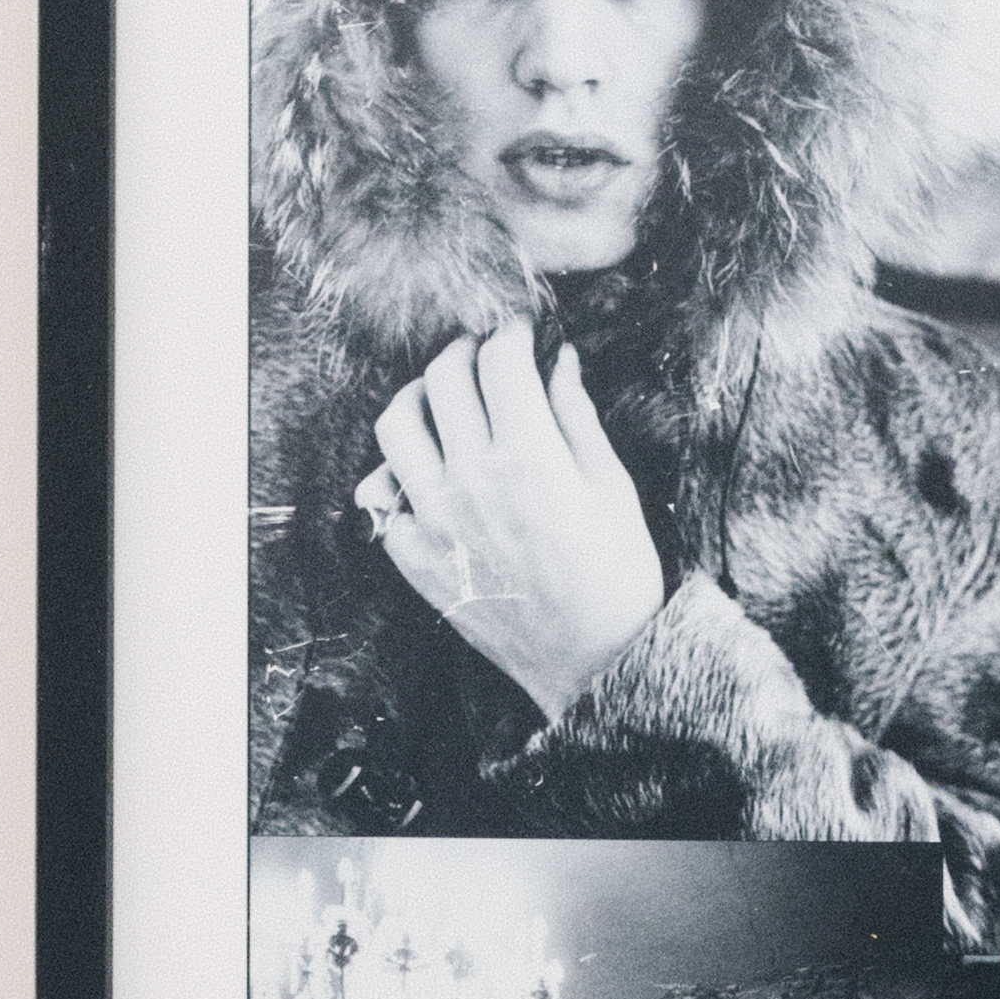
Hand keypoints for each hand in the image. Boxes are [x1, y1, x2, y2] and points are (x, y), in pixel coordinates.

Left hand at [356, 331, 671, 726]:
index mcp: (529, 456)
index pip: (499, 359)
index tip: (520, 335)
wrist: (594, 664)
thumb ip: (576, 416)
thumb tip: (560, 360)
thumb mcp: (612, 488)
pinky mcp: (415, 556)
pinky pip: (383, 493)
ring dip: (419, 398)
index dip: (510, 334)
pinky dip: (401, 472)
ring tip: (442, 403)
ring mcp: (435, 519)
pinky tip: (429, 473)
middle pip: (443, 377)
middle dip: (464, 353)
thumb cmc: (616, 577)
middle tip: (482, 357)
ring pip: (396, 423)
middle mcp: (471, 479)